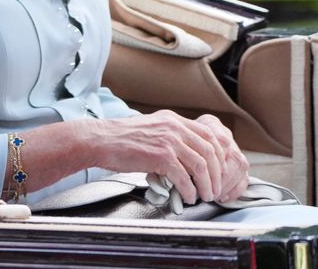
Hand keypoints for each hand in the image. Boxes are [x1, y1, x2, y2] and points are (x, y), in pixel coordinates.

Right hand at [86, 111, 248, 204]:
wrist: (99, 140)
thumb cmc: (120, 139)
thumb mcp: (151, 129)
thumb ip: (169, 137)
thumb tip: (185, 158)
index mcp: (172, 119)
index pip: (208, 134)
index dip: (218, 155)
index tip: (218, 170)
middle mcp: (174, 127)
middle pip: (209, 151)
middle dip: (216, 174)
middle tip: (215, 188)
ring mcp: (168, 140)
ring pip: (201, 166)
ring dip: (207, 185)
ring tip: (206, 196)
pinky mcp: (161, 156)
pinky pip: (185, 178)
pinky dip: (190, 191)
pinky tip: (187, 197)